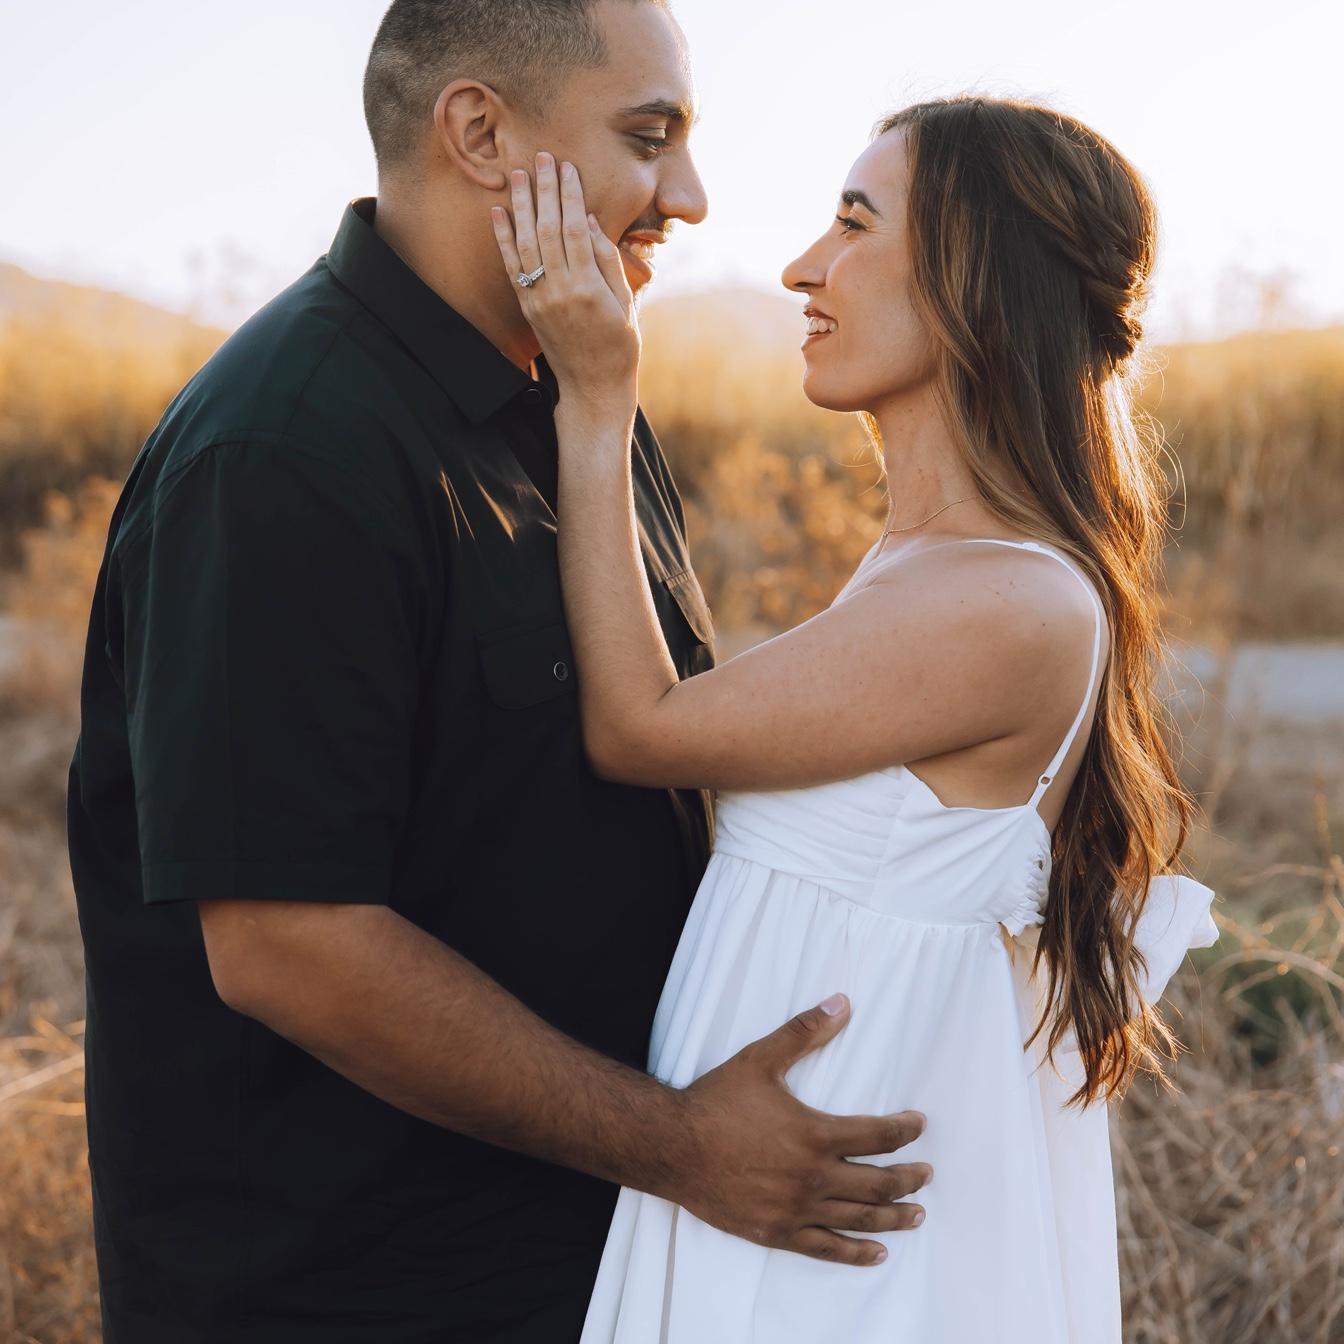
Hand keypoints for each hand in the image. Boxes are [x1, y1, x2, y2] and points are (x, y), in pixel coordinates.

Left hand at [491, 152, 639, 419]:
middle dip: (544, 190)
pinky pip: (511, 266)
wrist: (592, 388)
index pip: (574, 230)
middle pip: (547, 229)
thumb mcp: (626, 305)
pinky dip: (503, 237)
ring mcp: (539, 300)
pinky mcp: (527, 308)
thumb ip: (608, 263)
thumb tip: (589, 221)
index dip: (569, 196)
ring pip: (525, 243)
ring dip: (521, 205)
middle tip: (541, 157)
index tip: (567, 167)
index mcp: (589, 289)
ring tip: (518, 173)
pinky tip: (499, 211)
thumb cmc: (619, 347)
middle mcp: (559, 292)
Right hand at [665, 994, 931, 1266]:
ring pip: (859, 1218)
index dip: (904, 1130)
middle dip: (909, 1178)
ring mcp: (796, 1209)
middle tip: (927, 1173)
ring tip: (917, 1215)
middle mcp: (812, 1176)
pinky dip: (856, 1253)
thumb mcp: (760, 1058)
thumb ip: (804, 1031)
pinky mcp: (777, 1232)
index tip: (918, 1125)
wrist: (672, 1147)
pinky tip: (876, 1252)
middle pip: (878, 1183)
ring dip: (894, 1216)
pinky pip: (827, 1248)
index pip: (877, 1136)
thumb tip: (842, 1003)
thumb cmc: (716, 1101)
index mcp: (814, 1134)